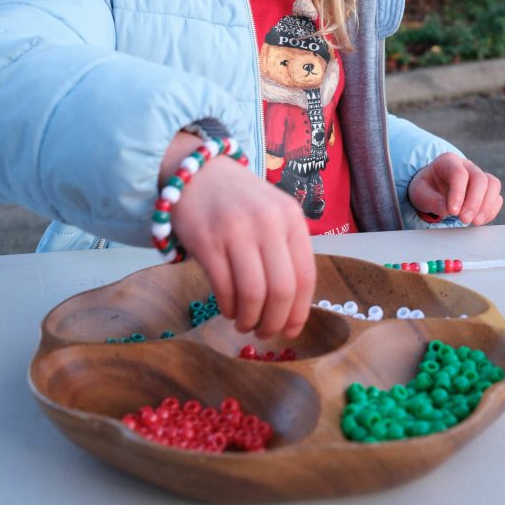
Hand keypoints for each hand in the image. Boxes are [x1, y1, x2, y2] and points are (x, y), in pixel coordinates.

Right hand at [161, 134, 315, 338]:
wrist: (199, 172)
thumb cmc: (241, 200)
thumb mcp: (274, 214)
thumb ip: (287, 250)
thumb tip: (293, 306)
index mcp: (291, 218)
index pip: (305, 276)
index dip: (299, 311)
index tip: (291, 330)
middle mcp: (267, 222)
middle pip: (281, 290)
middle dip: (275, 322)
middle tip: (265, 332)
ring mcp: (236, 230)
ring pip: (252, 294)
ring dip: (249, 319)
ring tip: (244, 323)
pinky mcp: (207, 240)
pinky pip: (224, 288)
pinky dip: (228, 308)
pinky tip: (228, 309)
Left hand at [408, 151, 502, 225]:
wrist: (432, 189)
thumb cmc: (426, 188)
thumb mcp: (419, 193)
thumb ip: (432, 200)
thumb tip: (448, 210)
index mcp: (448, 161)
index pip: (459, 173)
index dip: (458, 193)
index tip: (453, 211)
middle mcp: (467, 166)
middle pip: (480, 179)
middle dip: (474, 202)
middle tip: (464, 219)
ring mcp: (479, 176)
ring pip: (493, 185)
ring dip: (486, 206)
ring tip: (474, 222)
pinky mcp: (486, 190)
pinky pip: (496, 198)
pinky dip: (490, 211)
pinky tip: (478, 220)